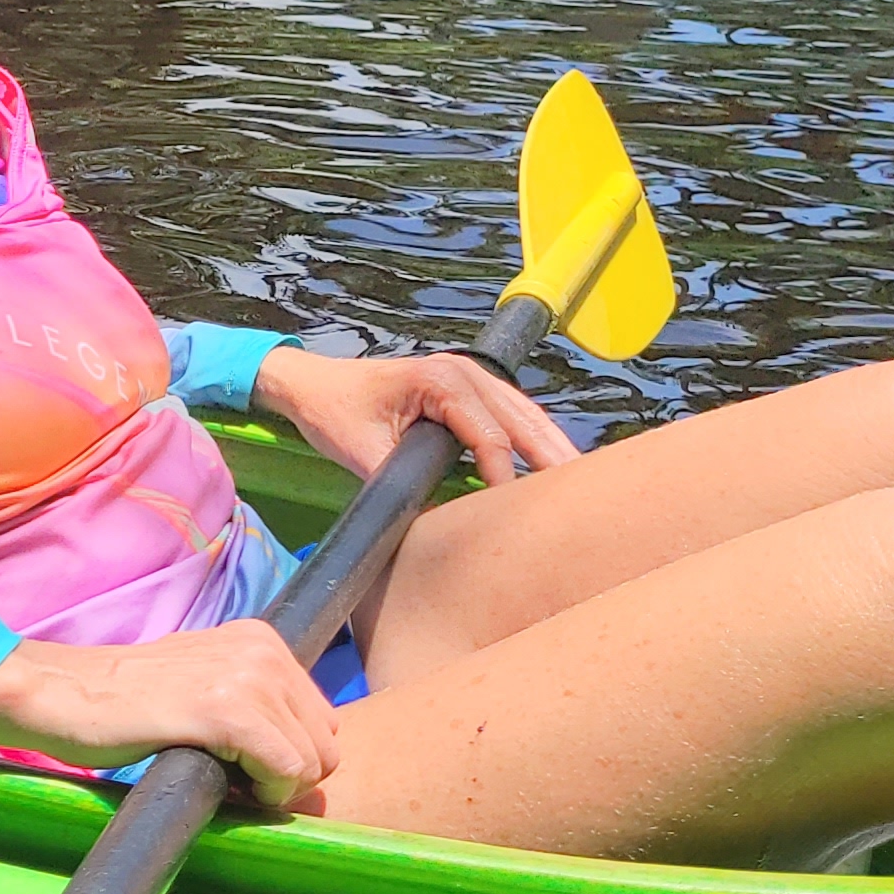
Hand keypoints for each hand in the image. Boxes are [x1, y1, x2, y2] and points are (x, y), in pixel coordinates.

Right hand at [0, 622, 341, 807]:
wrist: (64, 695)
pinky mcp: (229, 712)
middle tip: (230, 779)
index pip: (323, 722)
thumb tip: (306, 759)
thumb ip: (253, 702)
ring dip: (271, 788)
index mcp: (262, 640)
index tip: (239, 766)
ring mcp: (248, 677)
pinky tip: (219, 783)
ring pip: (312, 765)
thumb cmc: (125, 703)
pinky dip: (263, 794)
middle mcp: (264, 650)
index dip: (287, 758)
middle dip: (286, 777)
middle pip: (326, 746)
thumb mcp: (204, 682)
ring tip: (218, 776)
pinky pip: (286, 772)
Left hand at [252, 343, 575, 487]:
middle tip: (585, 497)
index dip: (504, 474)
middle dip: (551, 457)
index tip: (516, 511)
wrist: (309, 384)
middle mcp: (463, 372)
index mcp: (439, 380)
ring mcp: (470, 377)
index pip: (487, 434)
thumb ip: (399, 483)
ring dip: (551, 448)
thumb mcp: (360, 452)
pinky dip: (534, 440)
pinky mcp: (469, 391)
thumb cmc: (331, 411)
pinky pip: (512, 416)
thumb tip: (439, 522)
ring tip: (582, 486)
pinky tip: (554, 467)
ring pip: (525, 416)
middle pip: (521, 419)